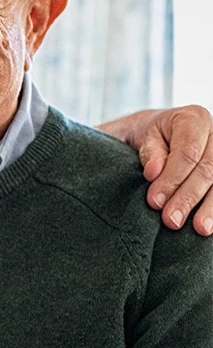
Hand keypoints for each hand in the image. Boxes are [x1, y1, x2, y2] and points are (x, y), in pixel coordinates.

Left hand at [100, 106, 212, 234]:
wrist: (159, 134)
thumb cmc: (147, 136)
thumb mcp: (141, 137)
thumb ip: (149, 152)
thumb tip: (154, 171)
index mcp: (193, 119)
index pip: (187, 152)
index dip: (172, 179)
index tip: (154, 201)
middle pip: (207, 169)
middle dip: (188, 197)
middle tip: (171, 221)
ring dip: (210, 207)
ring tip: (200, 229)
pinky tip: (210, 225)